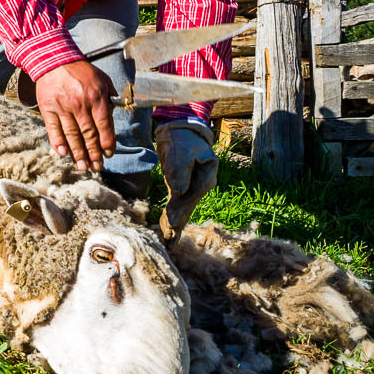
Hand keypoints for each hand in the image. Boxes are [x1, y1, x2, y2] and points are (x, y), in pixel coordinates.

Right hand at [34, 61, 115, 171]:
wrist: (55, 60)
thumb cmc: (81, 71)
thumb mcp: (102, 79)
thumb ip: (110, 96)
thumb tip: (117, 112)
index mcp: (96, 98)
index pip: (104, 126)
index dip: (107, 143)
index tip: (109, 154)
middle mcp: (80, 104)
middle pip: (88, 134)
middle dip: (94, 153)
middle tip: (97, 167)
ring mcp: (63, 107)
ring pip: (72, 135)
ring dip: (78, 153)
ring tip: (83, 166)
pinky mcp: (48, 108)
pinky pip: (53, 128)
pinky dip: (58, 142)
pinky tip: (63, 153)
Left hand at [154, 120, 218, 240]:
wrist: (181, 131)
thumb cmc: (183, 139)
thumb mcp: (182, 153)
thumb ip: (180, 171)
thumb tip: (179, 191)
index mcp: (207, 177)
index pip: (192, 196)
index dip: (181, 210)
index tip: (171, 223)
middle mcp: (201, 185)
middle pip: (189, 207)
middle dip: (178, 224)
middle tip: (169, 242)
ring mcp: (192, 188)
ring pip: (183, 208)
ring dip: (175, 224)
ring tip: (168, 242)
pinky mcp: (181, 188)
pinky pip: (177, 204)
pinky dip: (172, 216)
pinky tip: (167, 228)